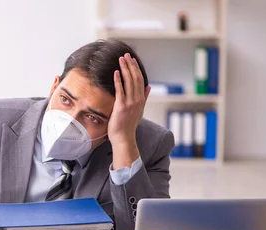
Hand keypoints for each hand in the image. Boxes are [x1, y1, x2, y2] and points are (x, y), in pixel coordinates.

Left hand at [108, 53, 150, 168]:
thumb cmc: (128, 126)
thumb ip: (144, 98)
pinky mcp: (121, 106)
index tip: (132, 60)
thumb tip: (149, 86)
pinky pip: (120, 90)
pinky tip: (116, 72)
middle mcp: (137, 100)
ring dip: (125, 69)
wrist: (124, 138)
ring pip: (129, 82)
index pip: (140, 80)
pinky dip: (118, 80)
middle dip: (131, 66)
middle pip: (135, 78)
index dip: (136, 69)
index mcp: (141, 100)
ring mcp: (130, 103)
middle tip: (126, 55)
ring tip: (121, 59)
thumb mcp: (139, 110)